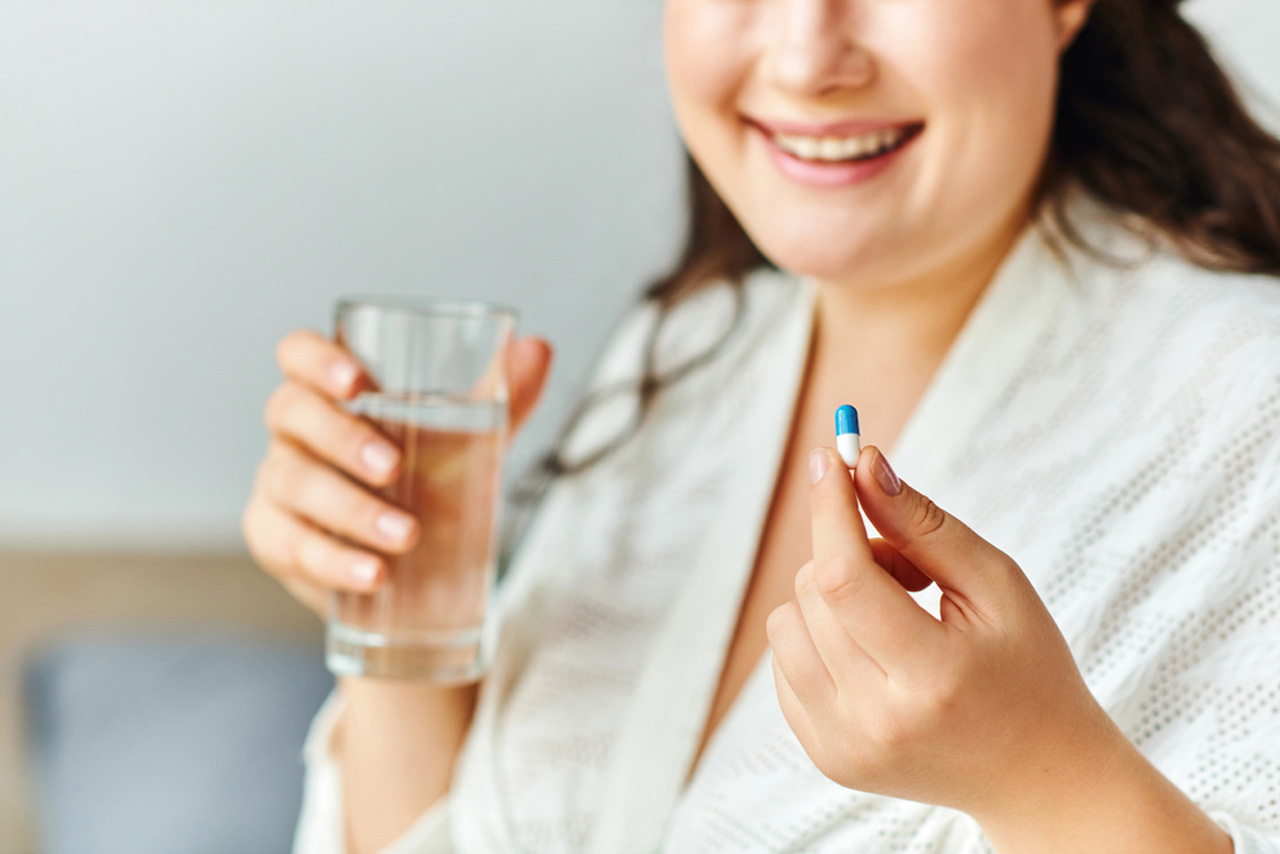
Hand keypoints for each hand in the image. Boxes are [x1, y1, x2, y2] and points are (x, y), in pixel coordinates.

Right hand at [242, 329, 551, 616]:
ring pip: (294, 484)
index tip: (357, 381)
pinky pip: (292, 547)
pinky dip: (335, 562)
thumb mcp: (470, 440)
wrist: (416, 569)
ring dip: (352, 510)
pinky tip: (374, 574)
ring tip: (406, 535)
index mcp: (333, 391)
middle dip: (341, 438)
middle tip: (394, 467)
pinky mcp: (274, 539)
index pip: (298, 353)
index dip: (316, 360)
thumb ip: (502, 396)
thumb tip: (538, 348)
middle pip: (291, 413)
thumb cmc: (429, 481)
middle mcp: (295, 431)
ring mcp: (277, 485)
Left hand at [766, 444, 1123, 829]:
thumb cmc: (1027, 668)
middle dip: (851, 554)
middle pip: (813, 593)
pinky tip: (875, 653)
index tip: (829, 459)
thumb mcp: (997, 585)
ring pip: (787, 623)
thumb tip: (863, 465)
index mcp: (932, 677)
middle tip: (910, 573)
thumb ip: (924, 525)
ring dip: (829, 597)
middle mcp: (876, 720)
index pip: (846, 579)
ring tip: (894, 616)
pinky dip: (819, 637)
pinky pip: (784, 662)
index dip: (829, 509)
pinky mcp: (824, 755)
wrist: (1038, 775)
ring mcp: (843, 746)